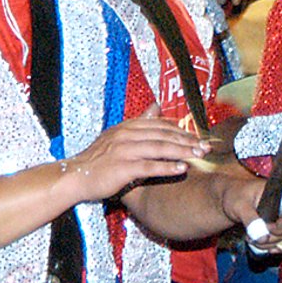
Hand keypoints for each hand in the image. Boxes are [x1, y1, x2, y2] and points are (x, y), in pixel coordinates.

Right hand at [66, 105, 208, 201]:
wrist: (75, 176)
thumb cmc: (97, 160)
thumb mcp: (116, 136)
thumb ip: (139, 122)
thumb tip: (156, 105)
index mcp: (125, 127)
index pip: (159, 125)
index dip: (181, 130)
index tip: (198, 137)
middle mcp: (125, 135)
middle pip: (163, 135)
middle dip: (187, 140)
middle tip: (206, 147)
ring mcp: (123, 151)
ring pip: (159, 148)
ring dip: (182, 151)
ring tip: (199, 156)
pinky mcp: (122, 167)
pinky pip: (149, 166)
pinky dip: (167, 167)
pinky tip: (182, 169)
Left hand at [219, 177, 281, 254]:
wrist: (231, 200)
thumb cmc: (235, 196)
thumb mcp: (239, 205)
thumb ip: (250, 219)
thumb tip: (263, 238)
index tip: (266, 230)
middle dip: (272, 239)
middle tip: (252, 238)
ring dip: (271, 245)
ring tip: (252, 241)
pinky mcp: (281, 229)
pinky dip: (273, 247)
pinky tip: (259, 246)